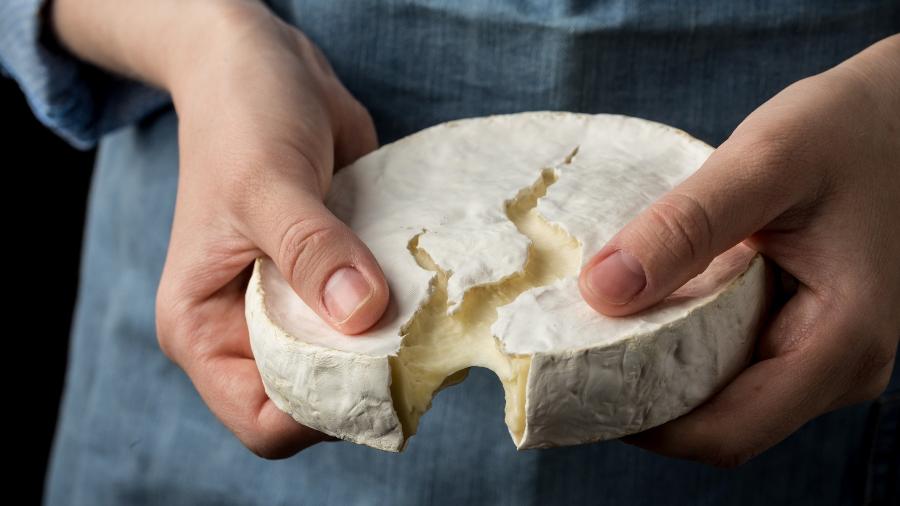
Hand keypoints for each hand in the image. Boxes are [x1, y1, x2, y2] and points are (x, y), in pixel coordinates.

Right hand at [53, 0, 389, 457]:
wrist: (266, 69)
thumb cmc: (243, 120)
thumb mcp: (267, 182)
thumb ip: (311, 251)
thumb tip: (362, 314)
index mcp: (204, 329)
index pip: (263, 418)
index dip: (320, 410)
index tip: (378, 367)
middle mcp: (248, 330)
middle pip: (317, 398)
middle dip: (368, 379)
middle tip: (421, 339)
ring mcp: (297, 308)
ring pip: (354, 362)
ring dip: (396, 344)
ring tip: (433, 310)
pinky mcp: (337, 280)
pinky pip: (377, 317)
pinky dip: (407, 310)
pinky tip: (434, 285)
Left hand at [578, 35, 899, 466]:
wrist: (897, 113)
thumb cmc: (845, 129)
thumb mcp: (765, 161)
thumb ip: (686, 225)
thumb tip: (601, 291)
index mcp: (843, 343)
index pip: (728, 431)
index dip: (646, 426)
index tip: (578, 387)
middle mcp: (843, 368)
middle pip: (724, 425)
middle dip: (646, 403)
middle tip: (574, 360)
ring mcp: (827, 355)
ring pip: (728, 399)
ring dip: (663, 377)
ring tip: (599, 335)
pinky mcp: (809, 333)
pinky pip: (738, 364)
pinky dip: (686, 350)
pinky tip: (646, 313)